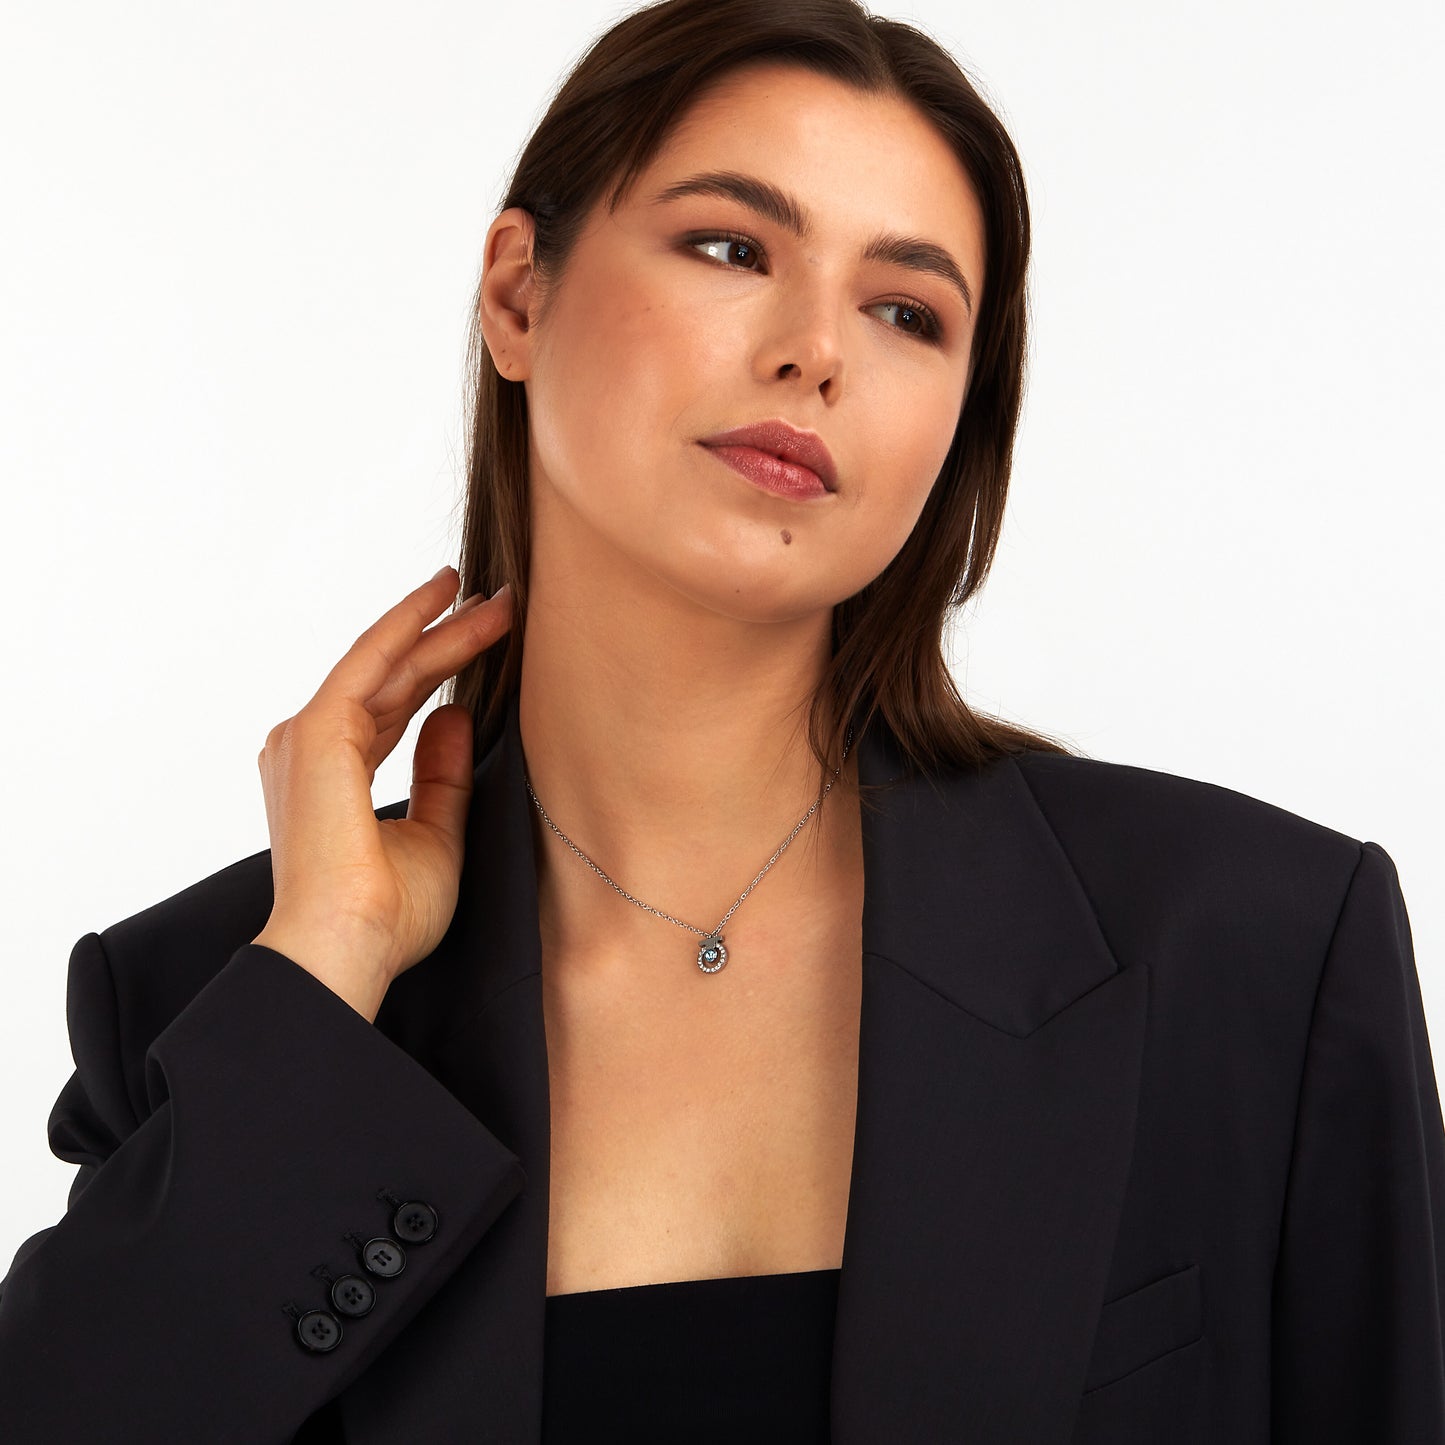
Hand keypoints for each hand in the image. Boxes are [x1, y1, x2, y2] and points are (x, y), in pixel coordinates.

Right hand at [250, 565, 513, 1021]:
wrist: (348, 947)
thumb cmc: (387, 915)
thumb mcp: (437, 835)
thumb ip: (442, 775)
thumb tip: (456, 714)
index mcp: (331, 777)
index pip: (394, 708)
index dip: (440, 670)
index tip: (486, 639)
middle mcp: (310, 749)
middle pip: (394, 679)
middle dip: (449, 640)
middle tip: (502, 604)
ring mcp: (308, 737)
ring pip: (389, 663)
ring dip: (442, 627)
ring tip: (495, 597)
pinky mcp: (319, 731)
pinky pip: (372, 660)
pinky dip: (408, 624)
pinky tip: (444, 596)